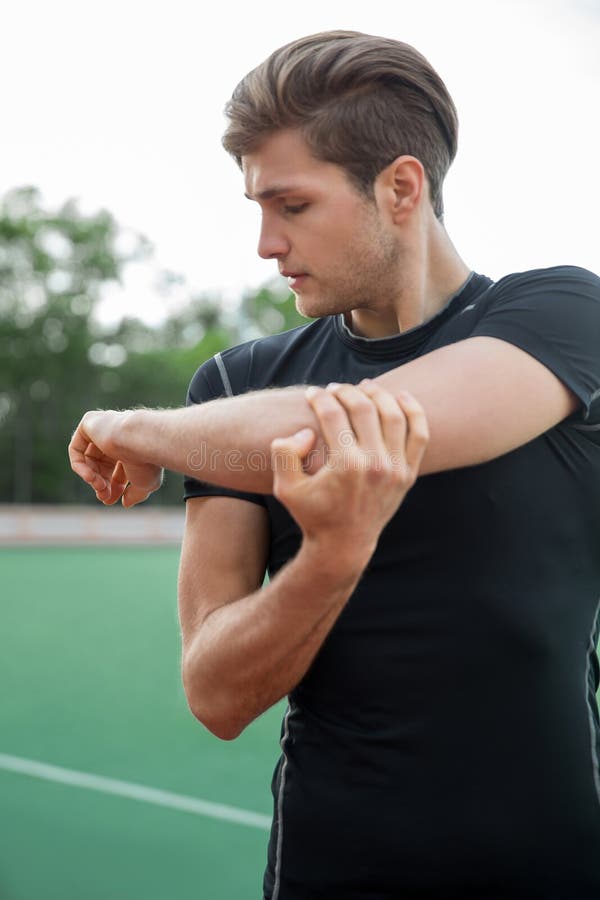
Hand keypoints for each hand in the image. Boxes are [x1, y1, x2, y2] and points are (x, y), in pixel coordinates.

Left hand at [68, 410, 162, 507]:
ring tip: (100, 487)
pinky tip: (90, 477)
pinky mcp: (90, 423)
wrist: (142, 440)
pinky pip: (77, 448)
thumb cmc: (147, 461)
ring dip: (92, 478)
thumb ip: (135, 494)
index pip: (119, 468)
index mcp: (135, 446)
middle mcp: (120, 434)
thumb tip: (126, 503)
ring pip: (89, 459)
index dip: (113, 487)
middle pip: (102, 464)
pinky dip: (79, 466)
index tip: (110, 500)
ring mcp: (104, 427)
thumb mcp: (146, 484)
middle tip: (104, 497)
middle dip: (101, 483)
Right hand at [270, 380, 428, 571]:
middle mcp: (374, 465)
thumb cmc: (312, 513)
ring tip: (364, 387)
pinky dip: (413, 411)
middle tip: (334, 389)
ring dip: (378, 395)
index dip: (319, 398)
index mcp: (345, 466)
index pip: (333, 414)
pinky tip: (399, 396)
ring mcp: (396, 469)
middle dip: (345, 392)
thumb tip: (306, 431)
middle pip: (363, 409)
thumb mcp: (284, 488)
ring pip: (393, 415)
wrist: (344, 544)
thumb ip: (283, 453)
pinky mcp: (408, 473)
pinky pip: (419, 434)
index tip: (312, 393)